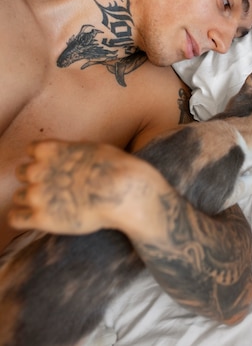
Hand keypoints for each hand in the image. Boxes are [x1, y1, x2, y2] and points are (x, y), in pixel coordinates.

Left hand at [8, 139, 137, 234]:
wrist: (121, 192)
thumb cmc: (114, 168)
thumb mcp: (94, 148)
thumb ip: (76, 150)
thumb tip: (77, 146)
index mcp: (51, 150)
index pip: (30, 150)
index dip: (40, 159)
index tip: (50, 166)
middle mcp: (38, 171)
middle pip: (21, 173)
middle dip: (33, 180)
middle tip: (49, 188)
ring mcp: (38, 195)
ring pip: (18, 196)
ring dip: (29, 200)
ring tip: (46, 206)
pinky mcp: (41, 218)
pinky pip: (16, 218)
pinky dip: (22, 219)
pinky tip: (34, 220)